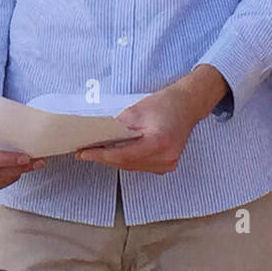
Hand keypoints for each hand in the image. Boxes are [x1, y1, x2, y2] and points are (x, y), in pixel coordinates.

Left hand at [75, 79, 210, 173]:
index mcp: (159, 142)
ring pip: (132, 166)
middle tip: (84, 151)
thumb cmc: (165, 103)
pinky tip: (116, 153)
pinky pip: (140, 166)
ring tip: (96, 151)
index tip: (83, 153)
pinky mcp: (167, 165)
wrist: (188, 105)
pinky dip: (127, 160)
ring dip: (114, 160)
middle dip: (104, 158)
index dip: (101, 155)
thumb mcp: (137, 110)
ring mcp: (167, 164)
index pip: (123, 155)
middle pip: (126, 163)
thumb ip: (118, 127)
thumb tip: (98, 138)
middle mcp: (165, 157)